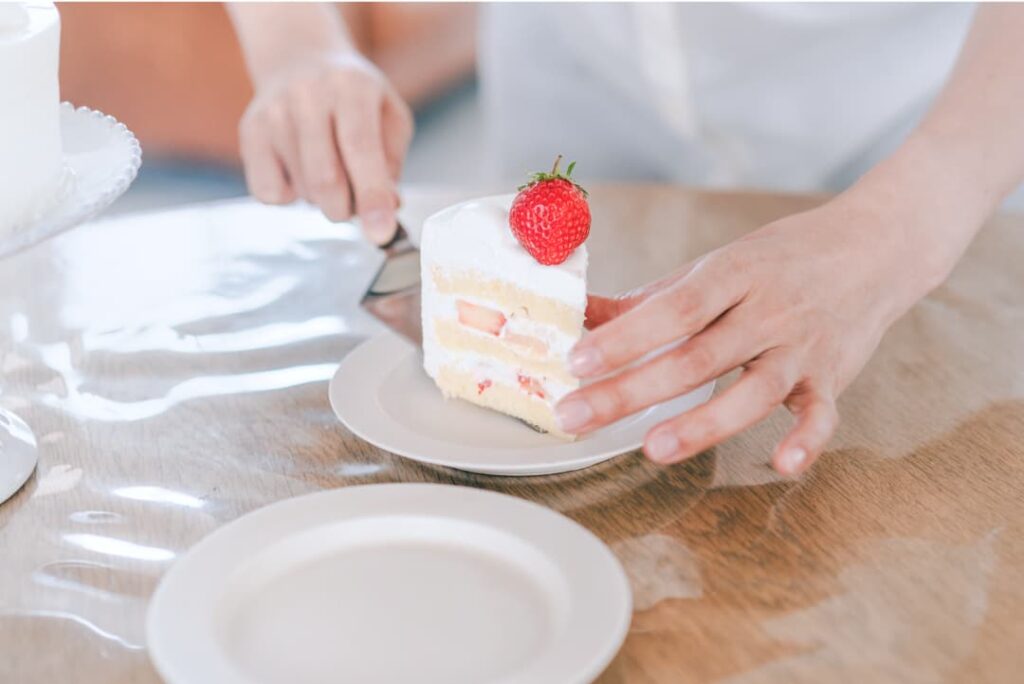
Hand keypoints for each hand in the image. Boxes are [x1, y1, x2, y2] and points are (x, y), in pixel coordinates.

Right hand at [238, 51, 413, 243]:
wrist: (300, 60)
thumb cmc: (355, 98)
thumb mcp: (390, 118)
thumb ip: (392, 165)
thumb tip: (387, 208)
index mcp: (351, 87)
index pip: (360, 149)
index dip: (372, 196)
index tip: (381, 233)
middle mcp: (307, 95)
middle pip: (326, 180)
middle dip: (346, 209)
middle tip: (354, 200)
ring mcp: (273, 113)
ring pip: (302, 191)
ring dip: (322, 201)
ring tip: (328, 171)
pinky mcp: (250, 132)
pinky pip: (269, 193)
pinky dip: (289, 198)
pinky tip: (298, 170)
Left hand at [555, 196, 945, 475]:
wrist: (877, 247)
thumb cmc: (783, 258)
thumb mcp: (717, 264)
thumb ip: (652, 299)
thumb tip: (584, 315)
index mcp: (733, 275)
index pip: (671, 309)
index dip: (623, 338)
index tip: (576, 363)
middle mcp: (768, 311)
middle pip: (696, 356)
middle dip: (631, 390)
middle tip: (576, 417)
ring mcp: (802, 347)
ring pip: (753, 390)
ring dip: (702, 423)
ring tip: (653, 449)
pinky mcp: (832, 378)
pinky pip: (822, 414)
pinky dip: (806, 440)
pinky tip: (781, 464)